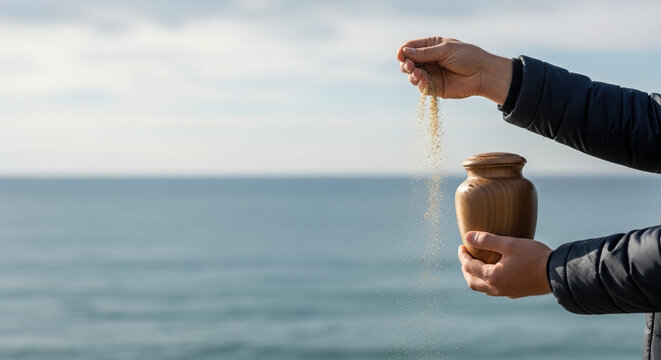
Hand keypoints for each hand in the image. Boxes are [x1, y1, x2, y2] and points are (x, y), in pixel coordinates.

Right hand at [396, 37, 512, 103]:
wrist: (482, 74)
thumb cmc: (467, 56)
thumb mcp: (445, 50)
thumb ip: (425, 52)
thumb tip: (405, 52)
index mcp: (431, 46)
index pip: (411, 47)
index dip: (403, 51)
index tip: (401, 55)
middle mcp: (429, 60)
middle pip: (408, 62)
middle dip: (405, 64)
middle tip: (408, 66)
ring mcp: (431, 74)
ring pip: (412, 75)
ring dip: (411, 74)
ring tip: (417, 72)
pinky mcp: (434, 87)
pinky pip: (421, 87)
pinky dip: (420, 84)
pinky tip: (423, 80)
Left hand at [457, 231, 551, 297]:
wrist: (558, 273)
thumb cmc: (534, 256)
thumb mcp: (510, 244)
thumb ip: (487, 240)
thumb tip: (468, 236)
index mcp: (492, 277)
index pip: (469, 266)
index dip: (463, 256)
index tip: (461, 246)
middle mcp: (497, 288)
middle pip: (473, 282)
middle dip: (466, 269)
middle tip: (466, 257)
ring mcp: (507, 292)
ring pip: (484, 288)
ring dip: (476, 277)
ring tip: (477, 265)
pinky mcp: (516, 293)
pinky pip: (496, 290)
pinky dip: (488, 281)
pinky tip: (495, 272)